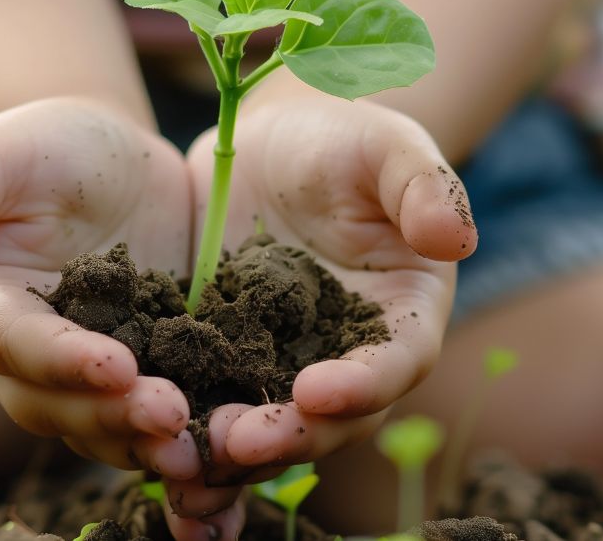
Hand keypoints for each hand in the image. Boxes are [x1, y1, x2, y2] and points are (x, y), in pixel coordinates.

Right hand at [0, 98, 200, 481]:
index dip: (59, 360)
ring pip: (109, 427)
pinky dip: (191, 438)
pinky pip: (160, 418)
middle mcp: (28, 361)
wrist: (110, 162)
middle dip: (114, 415)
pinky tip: (233, 447)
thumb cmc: (47, 147)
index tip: (113, 365)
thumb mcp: (5, 153)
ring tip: (201, 450)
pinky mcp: (146, 376)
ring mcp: (86, 378)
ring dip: (152, 446)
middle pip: (61, 405)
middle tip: (171, 416)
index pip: (15, 343)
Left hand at [176, 93, 476, 518]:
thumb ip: (422, 185)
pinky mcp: (229, 363)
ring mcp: (287, 367)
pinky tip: (147, 445)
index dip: (363, 385)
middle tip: (235, 441)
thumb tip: (455, 238)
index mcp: (402, 315)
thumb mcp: (385, 146)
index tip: (318, 392)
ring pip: (268, 425)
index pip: (394, 362)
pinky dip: (188, 432)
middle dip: (287, 435)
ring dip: (232, 452)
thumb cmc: (343, 141)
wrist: (271, 147)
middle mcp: (350, 358)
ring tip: (185, 461)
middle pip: (331, 419)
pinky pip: (212, 405)